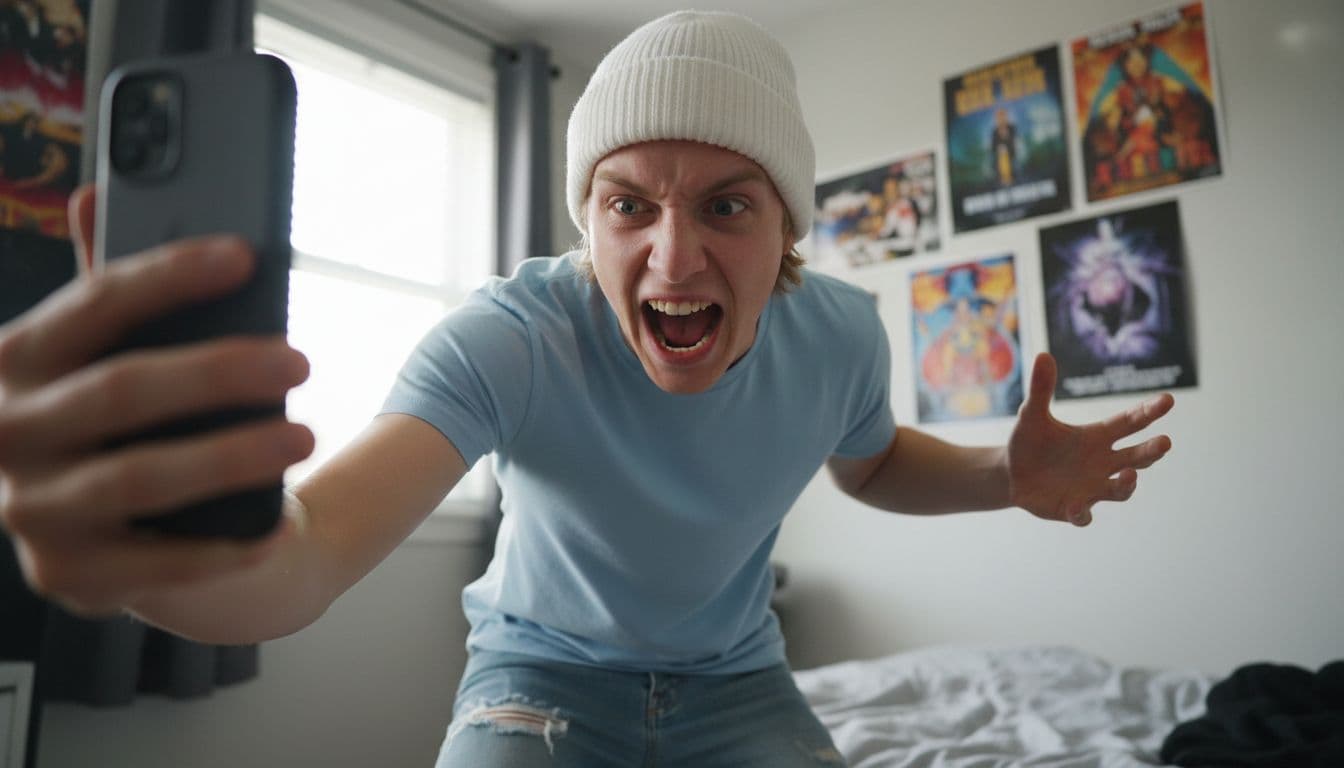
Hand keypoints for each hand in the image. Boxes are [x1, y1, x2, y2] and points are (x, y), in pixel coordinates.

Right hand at [0, 184, 313, 614]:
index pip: (94, 303)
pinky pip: (156, 563)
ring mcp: (31, 511)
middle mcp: (6, 433)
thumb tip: (94, 193)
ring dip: (230, 455)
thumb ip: (104, 287)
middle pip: (122, 389)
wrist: (110, 535)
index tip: (243, 257)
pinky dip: (221, 547)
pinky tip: (276, 527)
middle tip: (297, 361)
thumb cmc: (119, 421)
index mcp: (12, 360)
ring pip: (140, 478)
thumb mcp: (99, 352)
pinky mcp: (68, 576)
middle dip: (219, 371)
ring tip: (303, 435)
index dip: (169, 275)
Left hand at [1007, 353, 1172, 526]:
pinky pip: (1083, 514)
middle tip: (1166, 442)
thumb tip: (1043, 354)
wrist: (1011, 474)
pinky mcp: (1073, 508)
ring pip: (1120, 489)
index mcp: (1097, 437)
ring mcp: (1091, 488)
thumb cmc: (1029, 442)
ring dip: (1126, 484)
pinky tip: (1076, 506)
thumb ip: (1041, 389)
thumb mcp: (1032, 415)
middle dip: (1152, 451)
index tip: (1167, 400)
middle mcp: (1102, 463)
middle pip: (1137, 457)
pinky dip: (1082, 512)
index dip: (1149, 413)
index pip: (1130, 423)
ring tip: (1129, 475)